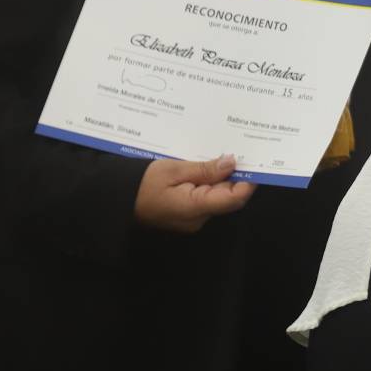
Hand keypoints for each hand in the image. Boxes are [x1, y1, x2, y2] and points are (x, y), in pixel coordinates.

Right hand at [133, 155, 255, 232]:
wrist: (115, 201)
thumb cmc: (140, 183)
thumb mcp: (173, 169)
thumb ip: (204, 169)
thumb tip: (232, 163)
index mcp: (196, 207)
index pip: (235, 198)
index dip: (248, 180)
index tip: (254, 160)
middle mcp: (198, 219)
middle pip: (228, 198)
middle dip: (236, 176)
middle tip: (241, 151)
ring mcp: (192, 219)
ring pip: (217, 198)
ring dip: (222, 179)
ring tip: (224, 155)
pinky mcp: (186, 215)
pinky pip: (205, 199)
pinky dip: (209, 184)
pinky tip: (207, 167)